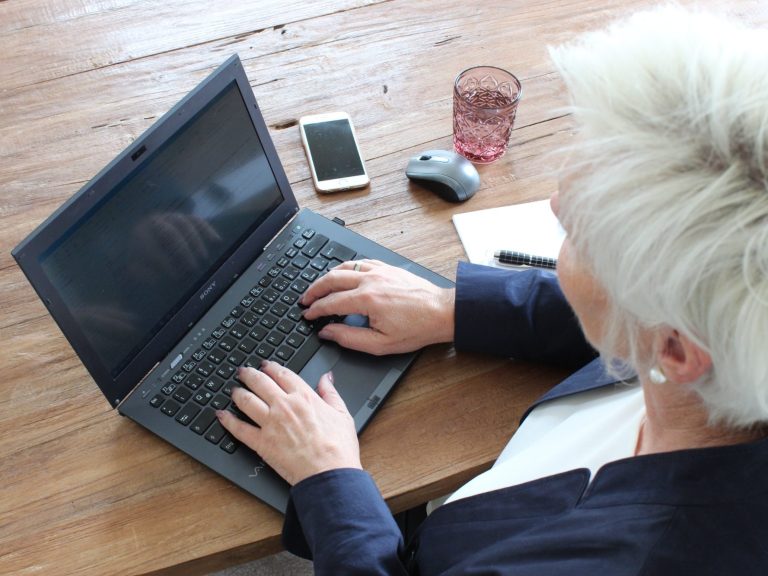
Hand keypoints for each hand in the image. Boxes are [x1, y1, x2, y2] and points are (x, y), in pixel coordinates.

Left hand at [216, 362, 360, 485]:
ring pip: (246, 401)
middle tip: (243, 372)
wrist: (329, 473)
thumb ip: (331, 393)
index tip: (265, 365)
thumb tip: (326, 378)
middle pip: (260, 382)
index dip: (271, 367)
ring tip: (234, 390)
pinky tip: (221, 415)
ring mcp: (270, 423)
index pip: (282, 374)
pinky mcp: (261, 443)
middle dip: (249, 374)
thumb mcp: (342, 414)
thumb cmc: (338, 448)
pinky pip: (239, 428)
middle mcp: (284, 406)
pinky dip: (227, 420)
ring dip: (237, 392)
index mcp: (304, 397)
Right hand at [301, 259, 454, 354]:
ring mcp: (380, 271)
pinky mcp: (388, 267)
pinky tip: (342, 274)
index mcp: (367, 299)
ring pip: (344, 267)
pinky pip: (360, 262)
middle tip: (305, 299)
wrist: (442, 313)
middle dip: (314, 290)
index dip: (315, 310)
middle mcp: (371, 281)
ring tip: (318, 287)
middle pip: (331, 279)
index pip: (331, 303)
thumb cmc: (416, 328)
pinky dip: (346, 268)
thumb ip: (349, 338)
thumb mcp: (381, 344)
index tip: (307, 315)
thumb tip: (328, 333)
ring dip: (327, 276)